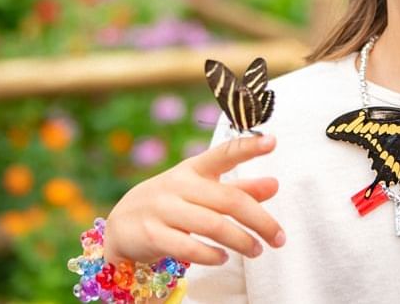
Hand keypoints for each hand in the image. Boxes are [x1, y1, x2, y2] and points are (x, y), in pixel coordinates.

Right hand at [104, 134, 284, 265]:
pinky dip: (211, 255)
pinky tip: (224, 258)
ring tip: (257, 250)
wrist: (121, 224)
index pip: (222, 154)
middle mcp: (178, 185)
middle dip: (259, 219)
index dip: (247, 147)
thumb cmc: (172, 204)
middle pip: (228, 200)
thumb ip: (238, 189)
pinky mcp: (152, 234)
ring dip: (240, 240)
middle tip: (279, 237)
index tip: (272, 141)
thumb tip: (274, 185)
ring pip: (212, 225)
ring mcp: (163, 209)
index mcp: (192, 169)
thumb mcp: (202, 191)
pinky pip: (188, 247)